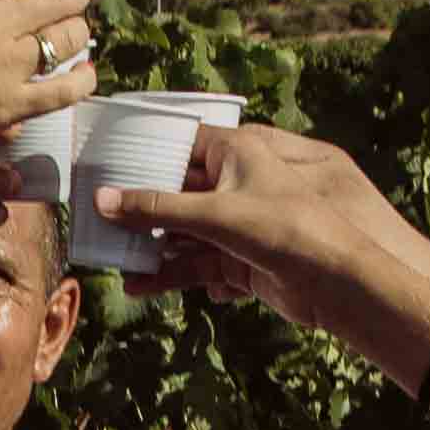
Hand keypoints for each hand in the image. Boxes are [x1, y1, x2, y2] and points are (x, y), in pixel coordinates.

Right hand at [97, 118, 399, 325]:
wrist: (334, 281)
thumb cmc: (287, 227)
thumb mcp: (215, 213)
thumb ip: (157, 208)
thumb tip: (102, 200)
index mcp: (236, 152)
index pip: (180, 142)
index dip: (143, 150)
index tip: (104, 160)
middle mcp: (233, 183)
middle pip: (174, 191)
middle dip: (138, 207)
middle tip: (95, 215)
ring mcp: (234, 223)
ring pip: (181, 231)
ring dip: (149, 247)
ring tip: (109, 258)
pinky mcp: (236, 258)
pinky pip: (193, 262)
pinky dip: (168, 274)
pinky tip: (139, 286)